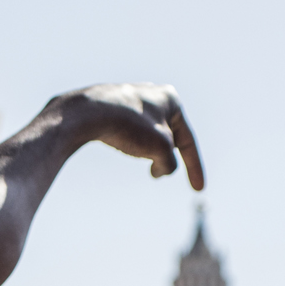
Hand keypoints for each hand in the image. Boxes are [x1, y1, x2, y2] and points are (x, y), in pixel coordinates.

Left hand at [50, 83, 204, 190]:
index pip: (188, 141)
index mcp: (171, 99)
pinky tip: (118, 144)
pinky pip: (129, 131)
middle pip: (168, 136)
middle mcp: (153, 94)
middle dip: (165, 157)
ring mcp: (131, 99)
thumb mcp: (161, 149)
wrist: (86, 115)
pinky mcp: (111, 107)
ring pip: (147, 135)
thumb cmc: (128, 127)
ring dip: (146, 151)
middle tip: (156, 174)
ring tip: (134, 155)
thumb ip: (169, 163)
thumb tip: (162, 169)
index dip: (195, 168)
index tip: (198, 190)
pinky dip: (130, 144)